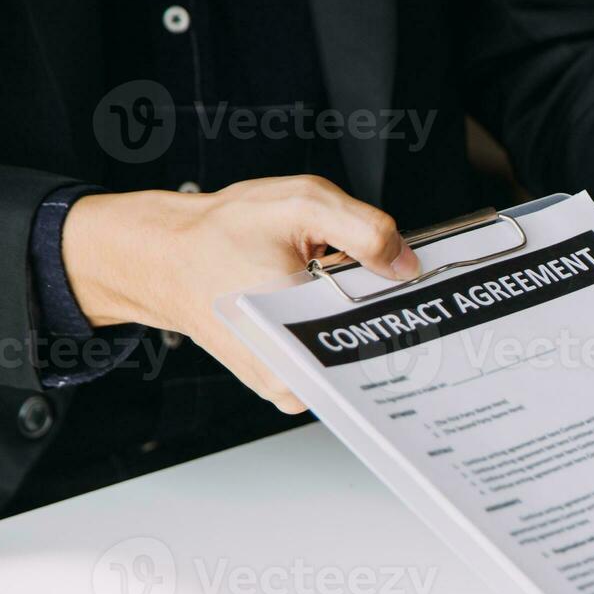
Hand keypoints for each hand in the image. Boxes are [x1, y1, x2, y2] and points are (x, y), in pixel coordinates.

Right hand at [63, 175, 420, 413]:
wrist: (164, 258)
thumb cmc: (220, 233)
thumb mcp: (299, 206)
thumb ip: (362, 229)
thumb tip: (405, 262)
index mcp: (302, 338)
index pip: (387, 344)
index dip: (413, 313)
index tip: (430, 294)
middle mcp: (295, 379)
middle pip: (377, 357)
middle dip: (391, 316)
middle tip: (391, 282)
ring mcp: (291, 388)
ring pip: (357, 361)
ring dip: (367, 324)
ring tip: (358, 289)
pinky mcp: (287, 386)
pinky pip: (335, 363)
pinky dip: (344, 331)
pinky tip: (337, 304)